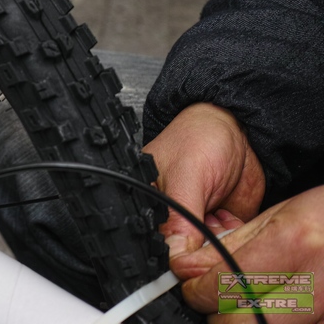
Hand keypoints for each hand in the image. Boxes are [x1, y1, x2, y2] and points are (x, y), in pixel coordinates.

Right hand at [143, 103, 265, 256]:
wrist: (240, 127)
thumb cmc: (199, 136)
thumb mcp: (186, 175)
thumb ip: (179, 218)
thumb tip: (174, 258)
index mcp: (145, 200)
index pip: (149, 242)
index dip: (168, 253)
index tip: (187, 250)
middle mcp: (167, 215)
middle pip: (177, 253)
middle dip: (197, 249)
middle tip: (207, 223)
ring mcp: (194, 222)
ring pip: (204, 254)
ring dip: (218, 244)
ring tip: (217, 214)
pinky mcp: (218, 226)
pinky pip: (226, 248)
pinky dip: (234, 241)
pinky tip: (228, 218)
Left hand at [170, 186, 323, 322]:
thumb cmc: (322, 217)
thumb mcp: (274, 218)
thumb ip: (227, 246)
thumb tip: (188, 269)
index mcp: (293, 244)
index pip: (226, 284)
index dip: (197, 289)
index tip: (190, 285)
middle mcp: (314, 282)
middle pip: (241, 322)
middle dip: (217, 314)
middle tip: (212, 300)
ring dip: (243, 321)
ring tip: (242, 303)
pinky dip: (269, 323)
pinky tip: (266, 309)